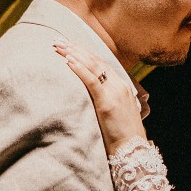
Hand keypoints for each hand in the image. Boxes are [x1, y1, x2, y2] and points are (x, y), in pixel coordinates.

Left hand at [53, 40, 147, 154]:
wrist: (133, 151)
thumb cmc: (122, 137)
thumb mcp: (116, 114)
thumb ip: (105, 102)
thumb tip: (89, 99)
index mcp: (121, 86)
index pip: (101, 63)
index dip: (84, 52)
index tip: (68, 45)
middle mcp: (119, 85)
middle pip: (95, 61)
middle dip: (75, 48)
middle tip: (57, 40)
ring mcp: (115, 92)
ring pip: (92, 66)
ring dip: (73, 53)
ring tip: (58, 46)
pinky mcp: (107, 102)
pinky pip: (92, 80)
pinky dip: (79, 69)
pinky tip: (68, 60)